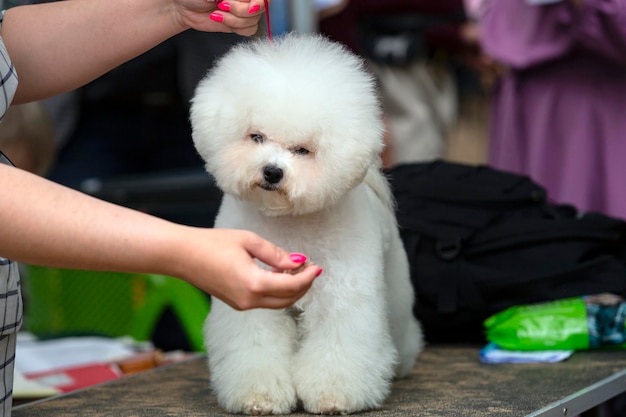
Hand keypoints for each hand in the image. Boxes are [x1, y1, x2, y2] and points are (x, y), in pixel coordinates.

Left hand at [174, 0, 268, 35]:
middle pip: (259, 9)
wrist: (183, 7)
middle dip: (240, 11)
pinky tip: (222, 20)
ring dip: (234, 20)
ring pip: (254, 21)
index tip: (250, 5)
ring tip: (218, 13)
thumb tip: (239, 0)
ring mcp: (244, 10)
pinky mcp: (239, 23)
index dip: (259, 3)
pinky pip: (250, 30)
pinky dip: (237, 28)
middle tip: (222, 5)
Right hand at [179, 228, 321, 309]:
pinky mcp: (237, 303)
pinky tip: (279, 274)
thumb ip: (276, 254)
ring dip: (291, 289)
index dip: (308, 276)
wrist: (182, 255)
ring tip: (297, 269)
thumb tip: (297, 262)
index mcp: (254, 284)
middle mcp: (249, 300)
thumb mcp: (249, 241)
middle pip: (288, 299)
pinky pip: (265, 301)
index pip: (292, 286)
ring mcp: (242, 305)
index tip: (317, 266)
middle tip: (311, 268)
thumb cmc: (212, 243)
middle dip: (304, 285)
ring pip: (277, 303)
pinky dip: (277, 291)